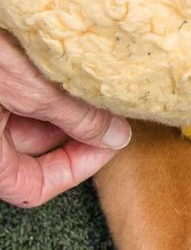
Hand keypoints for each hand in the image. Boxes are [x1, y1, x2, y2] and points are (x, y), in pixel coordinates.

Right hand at [0, 30, 130, 206]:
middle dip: (73, 129)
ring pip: (25, 114)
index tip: (106, 145)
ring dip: (61, 101)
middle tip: (108, 109)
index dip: (74, 170)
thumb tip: (114, 136)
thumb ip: (76, 117)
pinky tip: (69, 62)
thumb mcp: (31, 87)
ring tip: (90, 82)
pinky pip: (17, 89)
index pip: (29, 187)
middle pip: (30, 147)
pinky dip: (43, 80)